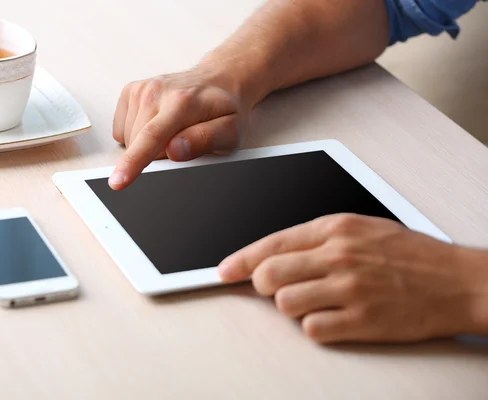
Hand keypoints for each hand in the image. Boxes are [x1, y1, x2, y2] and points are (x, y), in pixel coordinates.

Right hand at [108, 66, 250, 189]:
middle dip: (154, 156)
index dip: (133, 162)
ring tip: (171, 131)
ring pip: (127, 139)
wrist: (218, 81)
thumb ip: (204, 140)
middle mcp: (157, 91)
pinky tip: (156, 125)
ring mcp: (141, 89)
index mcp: (182, 102)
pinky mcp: (131, 91)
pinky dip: (135, 135)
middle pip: (137, 143)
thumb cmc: (223, 110)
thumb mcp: (230, 131)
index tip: (117, 182)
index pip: (152, 136)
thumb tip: (175, 150)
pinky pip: (120, 130)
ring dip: (145, 146)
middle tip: (181, 144)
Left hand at [218, 213, 487, 343]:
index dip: (240, 260)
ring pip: (285, 303)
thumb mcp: (362, 229)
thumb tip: (274, 254)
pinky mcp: (362, 321)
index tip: (224, 271)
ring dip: (292, 306)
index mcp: (335, 228)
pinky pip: (312, 330)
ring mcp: (349, 289)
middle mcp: (338, 256)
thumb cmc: (410, 254)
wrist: (458, 281)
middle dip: (262, 285)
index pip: (271, 243)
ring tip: (316, 302)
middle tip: (275, 289)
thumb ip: (317, 239)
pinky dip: (316, 327)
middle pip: (268, 275)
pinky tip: (334, 318)